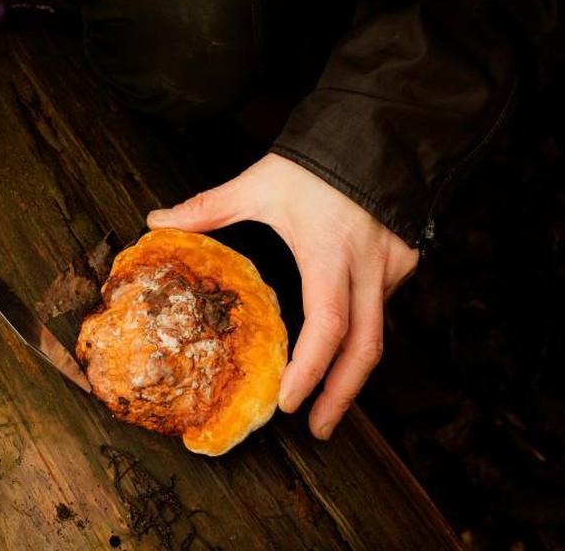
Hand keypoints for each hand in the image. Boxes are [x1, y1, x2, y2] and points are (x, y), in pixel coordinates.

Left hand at [146, 153, 418, 438]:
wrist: (374, 135)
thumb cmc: (314, 162)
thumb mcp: (259, 184)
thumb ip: (208, 208)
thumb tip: (157, 222)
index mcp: (328, 252)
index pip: (328, 324)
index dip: (312, 369)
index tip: (289, 403)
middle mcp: (368, 267)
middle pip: (365, 348)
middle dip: (342, 395)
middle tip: (317, 429)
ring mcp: (394, 268)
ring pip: (378, 333)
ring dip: (353, 374)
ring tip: (327, 407)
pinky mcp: (407, 264)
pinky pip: (385, 310)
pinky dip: (363, 337)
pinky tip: (344, 356)